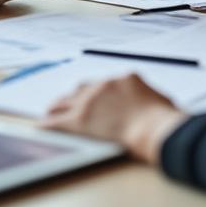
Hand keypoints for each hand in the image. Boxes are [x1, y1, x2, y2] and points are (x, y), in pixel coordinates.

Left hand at [41, 74, 187, 163]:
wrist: (154, 128)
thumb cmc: (164, 119)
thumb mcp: (161, 100)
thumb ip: (148, 99)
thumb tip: (150, 105)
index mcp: (126, 78)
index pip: (105, 83)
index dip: (97, 92)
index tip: (95, 97)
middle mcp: (105, 84)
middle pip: (82, 88)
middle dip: (74, 95)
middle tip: (67, 102)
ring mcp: (90, 100)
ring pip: (65, 101)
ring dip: (58, 106)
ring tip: (51, 110)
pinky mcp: (80, 119)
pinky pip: (57, 121)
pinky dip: (48, 124)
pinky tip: (41, 127)